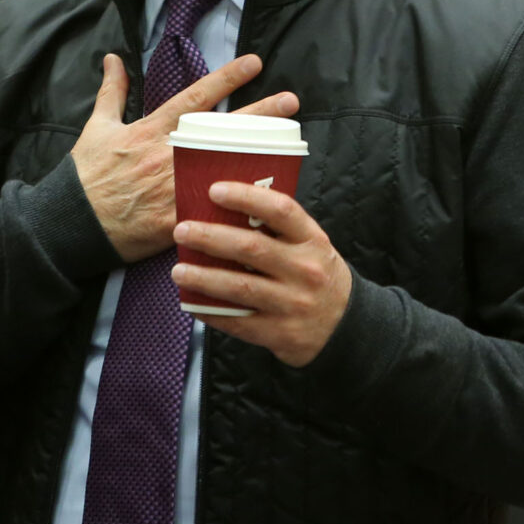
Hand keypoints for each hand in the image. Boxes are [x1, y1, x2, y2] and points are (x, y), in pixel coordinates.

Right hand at [71, 53, 299, 262]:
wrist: (69, 222)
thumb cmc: (84, 175)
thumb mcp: (97, 127)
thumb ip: (112, 92)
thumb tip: (112, 58)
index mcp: (151, 131)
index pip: (195, 98)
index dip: (226, 78)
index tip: (255, 63)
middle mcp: (168, 156)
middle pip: (221, 130)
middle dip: (258, 113)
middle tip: (291, 101)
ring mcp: (173, 188)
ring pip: (224, 168)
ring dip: (260, 157)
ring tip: (291, 147)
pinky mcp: (176, 220)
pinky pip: (213, 212)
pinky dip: (237, 209)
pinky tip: (266, 204)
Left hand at [171, 181, 351, 366]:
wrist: (345, 325)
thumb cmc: (317, 274)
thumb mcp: (311, 245)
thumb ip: (279, 229)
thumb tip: (224, 208)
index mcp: (312, 240)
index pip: (280, 210)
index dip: (246, 197)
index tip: (214, 190)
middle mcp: (304, 270)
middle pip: (251, 248)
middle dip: (211, 238)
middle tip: (182, 230)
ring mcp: (292, 304)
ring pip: (240, 288)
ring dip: (204, 278)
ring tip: (178, 271)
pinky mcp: (280, 333)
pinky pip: (238, 321)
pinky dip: (211, 312)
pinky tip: (191, 303)